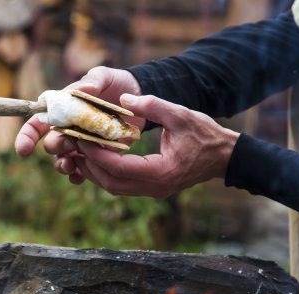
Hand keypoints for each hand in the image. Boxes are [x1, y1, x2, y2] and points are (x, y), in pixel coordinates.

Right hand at [14, 66, 144, 183]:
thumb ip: (94, 80)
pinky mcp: (96, 155)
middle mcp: (67, 129)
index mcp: (62, 110)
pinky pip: (82, 171)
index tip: (24, 150)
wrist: (136, 96)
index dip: (27, 137)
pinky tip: (80, 178)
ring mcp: (81, 144)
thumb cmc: (114, 83)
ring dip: (63, 165)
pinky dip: (78, 176)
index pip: (37, 123)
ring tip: (71, 167)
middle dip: (55, 147)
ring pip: (63, 160)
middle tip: (69, 143)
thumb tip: (85, 88)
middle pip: (51, 144)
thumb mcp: (105, 76)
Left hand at [72, 94, 239, 197]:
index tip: (81, 138)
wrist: (224, 157)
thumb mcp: (180, 114)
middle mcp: (154, 187)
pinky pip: (122, 185)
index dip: (95, 154)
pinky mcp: (152, 188)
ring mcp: (152, 190)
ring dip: (95, 171)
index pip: (117, 168)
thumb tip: (124, 97)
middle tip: (74, 145)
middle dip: (89, 165)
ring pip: (113, 187)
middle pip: (110, 183)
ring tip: (80, 151)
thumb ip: (153, 105)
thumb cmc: (205, 135)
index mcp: (160, 172)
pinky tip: (98, 156)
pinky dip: (106, 173)